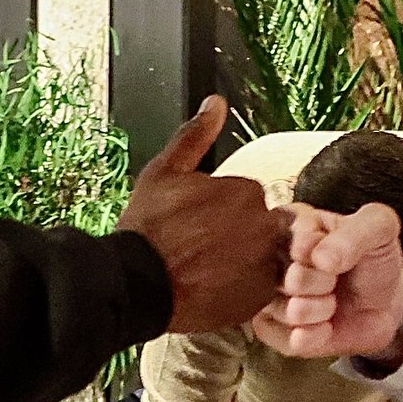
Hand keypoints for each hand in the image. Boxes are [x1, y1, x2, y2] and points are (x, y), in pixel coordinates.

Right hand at [119, 97, 292, 332]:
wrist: (136, 283)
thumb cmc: (147, 228)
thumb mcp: (165, 172)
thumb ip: (196, 135)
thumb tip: (215, 103)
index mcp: (247, 191)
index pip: (250, 198)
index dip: (225, 211)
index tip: (204, 223)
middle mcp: (264, 226)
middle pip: (264, 228)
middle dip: (242, 236)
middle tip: (207, 250)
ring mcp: (264, 264)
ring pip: (266, 259)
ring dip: (246, 263)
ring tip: (212, 271)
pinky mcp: (258, 298)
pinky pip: (260, 290)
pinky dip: (243, 290)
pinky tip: (215, 288)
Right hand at [250, 203, 402, 361]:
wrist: (385, 302)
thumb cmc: (373, 259)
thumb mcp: (379, 228)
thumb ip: (354, 233)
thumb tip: (319, 258)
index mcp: (290, 225)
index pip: (291, 239)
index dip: (319, 254)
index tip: (334, 258)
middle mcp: (272, 259)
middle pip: (284, 277)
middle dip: (320, 283)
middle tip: (334, 280)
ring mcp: (269, 296)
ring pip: (287, 311)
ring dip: (319, 310)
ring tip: (331, 301)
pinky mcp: (274, 331)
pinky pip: (287, 341)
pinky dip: (314, 336)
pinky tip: (326, 326)